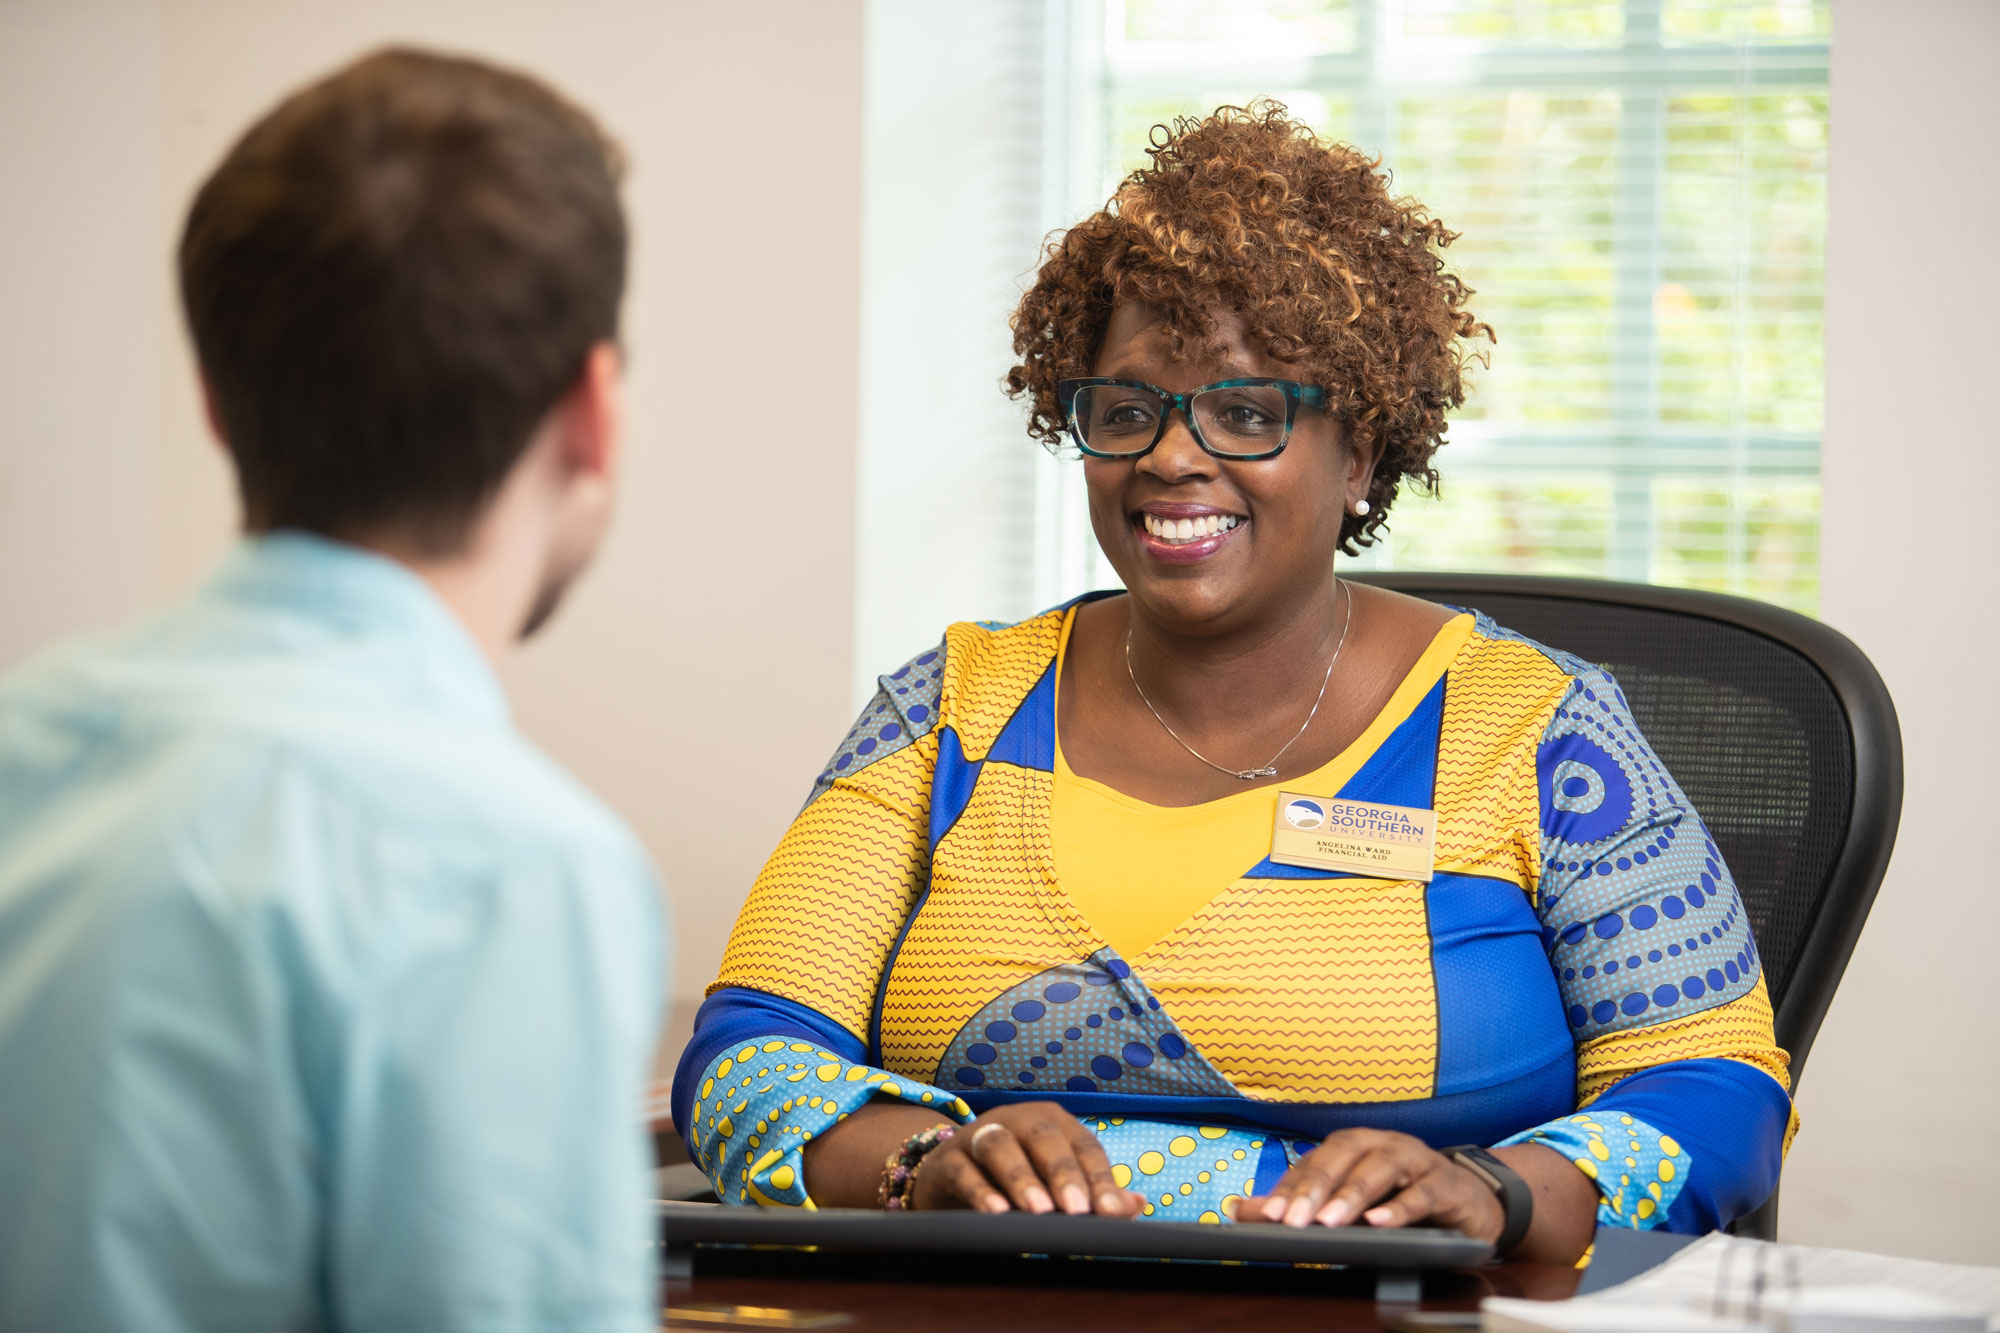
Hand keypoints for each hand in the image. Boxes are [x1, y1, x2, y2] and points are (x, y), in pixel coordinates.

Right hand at [910, 1101, 1146, 1216]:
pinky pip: (963, 1171)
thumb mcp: (1054, 1185)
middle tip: (1077, 1209)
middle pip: (1044, 1137)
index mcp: (1052, 1123)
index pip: (1083, 1146)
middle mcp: (1017, 1121)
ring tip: (1038, 1210)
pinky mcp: (947, 1159)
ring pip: (1001, 1147)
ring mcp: (979, 1135)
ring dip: (1021, 1178)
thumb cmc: (1013, 1178)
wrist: (946, 1177)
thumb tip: (1136, 1205)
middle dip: (1063, 1173)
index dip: (1099, 1178)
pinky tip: (996, 1213)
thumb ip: (1094, 1193)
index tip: (1111, 1212)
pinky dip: (980, 1190)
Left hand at [1244, 1128, 1504, 1237]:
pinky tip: (1380, 1223)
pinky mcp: (1444, 1183)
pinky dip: (1400, 1208)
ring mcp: (1414, 1159)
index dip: (1287, 1189)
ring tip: (1330, 1222)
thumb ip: (1297, 1204)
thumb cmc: (1399, 1196)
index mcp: (1351, 1146)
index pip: (1311, 1163)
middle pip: (1341, 1157)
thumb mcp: (1348, 1202)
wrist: (1468, 1200)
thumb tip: (1239, 1210)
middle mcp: (1379, 1143)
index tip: (1266, 1216)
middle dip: (1314, 1189)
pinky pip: (1420, 1193)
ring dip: (1352, 1196)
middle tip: (1292, 1221)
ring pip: (1379, 1170)